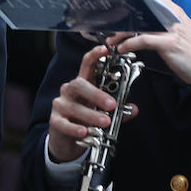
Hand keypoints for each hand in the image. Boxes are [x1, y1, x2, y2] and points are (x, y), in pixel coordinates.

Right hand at [46, 45, 139, 163]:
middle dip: (96, 94)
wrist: (67, 140)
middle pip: (79, 84)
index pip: (87, 65)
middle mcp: (70, 91)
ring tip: (104, 123)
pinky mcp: (55, 120)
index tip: (105, 50)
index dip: (95, 55)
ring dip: (90, 114)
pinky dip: (75, 128)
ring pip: (73, 106)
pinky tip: (84, 132)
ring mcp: (61, 105)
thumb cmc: (85, 120)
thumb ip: (119, 111)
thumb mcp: (103, 112)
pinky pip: (64, 123)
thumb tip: (135, 109)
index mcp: (83, 84)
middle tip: (112, 105)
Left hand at [114, 0, 190, 90]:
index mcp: (174, 12)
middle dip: (122, 17)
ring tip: (111, 40)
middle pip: (141, 9)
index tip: (116, 5)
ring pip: (140, 24)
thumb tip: (142, 24)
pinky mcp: (170, 44)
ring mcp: (171, 30)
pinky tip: (123, 48)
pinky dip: (130, 44)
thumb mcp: (178, 33)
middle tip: (109, 26)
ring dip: (121, 33)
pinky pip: (144, 40)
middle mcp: (172, 17)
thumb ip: (162, 25)